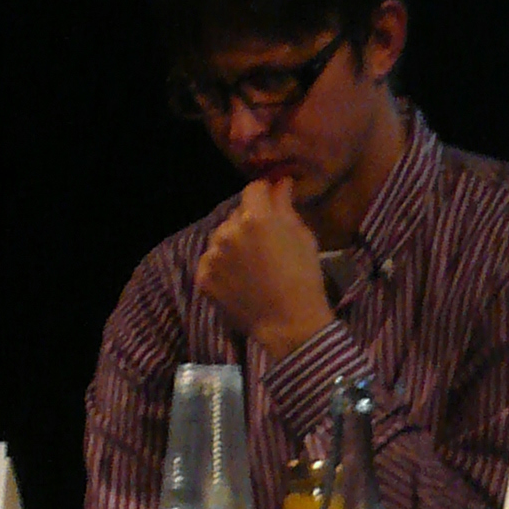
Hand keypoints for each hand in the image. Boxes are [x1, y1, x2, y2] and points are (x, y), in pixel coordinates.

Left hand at [195, 179, 332, 355]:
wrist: (290, 325)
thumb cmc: (305, 279)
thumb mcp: (303, 237)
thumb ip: (285, 206)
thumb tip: (280, 182)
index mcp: (256, 217)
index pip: (253, 189)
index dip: (265, 194)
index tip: (272, 203)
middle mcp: (228, 231)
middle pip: (236, 214)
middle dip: (248, 222)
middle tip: (264, 243)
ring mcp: (212, 255)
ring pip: (221, 237)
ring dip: (233, 244)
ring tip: (250, 265)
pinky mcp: (204, 277)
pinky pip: (211, 262)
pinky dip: (222, 267)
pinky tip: (240, 280)